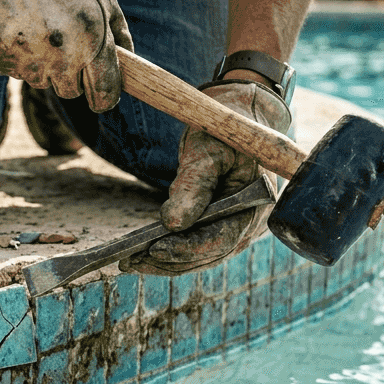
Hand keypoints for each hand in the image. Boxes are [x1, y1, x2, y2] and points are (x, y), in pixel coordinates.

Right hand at [0, 0, 132, 112]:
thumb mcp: (105, 1)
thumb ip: (121, 36)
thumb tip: (130, 66)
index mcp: (93, 43)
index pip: (104, 96)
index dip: (104, 98)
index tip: (99, 94)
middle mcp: (61, 55)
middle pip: (69, 92)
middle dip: (70, 75)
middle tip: (63, 45)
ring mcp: (28, 57)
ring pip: (40, 81)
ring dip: (42, 64)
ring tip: (39, 30)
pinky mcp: (0, 54)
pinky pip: (13, 71)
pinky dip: (16, 57)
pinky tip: (19, 30)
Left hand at [121, 81, 291, 275]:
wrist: (233, 120)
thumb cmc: (223, 129)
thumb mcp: (209, 149)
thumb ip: (194, 185)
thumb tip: (170, 223)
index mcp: (254, 203)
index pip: (222, 238)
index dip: (188, 248)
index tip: (155, 249)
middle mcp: (247, 223)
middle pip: (208, 255)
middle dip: (169, 260)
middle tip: (131, 261)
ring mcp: (235, 230)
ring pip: (199, 258)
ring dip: (165, 263)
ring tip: (129, 262)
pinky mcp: (218, 229)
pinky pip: (195, 249)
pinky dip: (170, 253)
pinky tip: (141, 255)